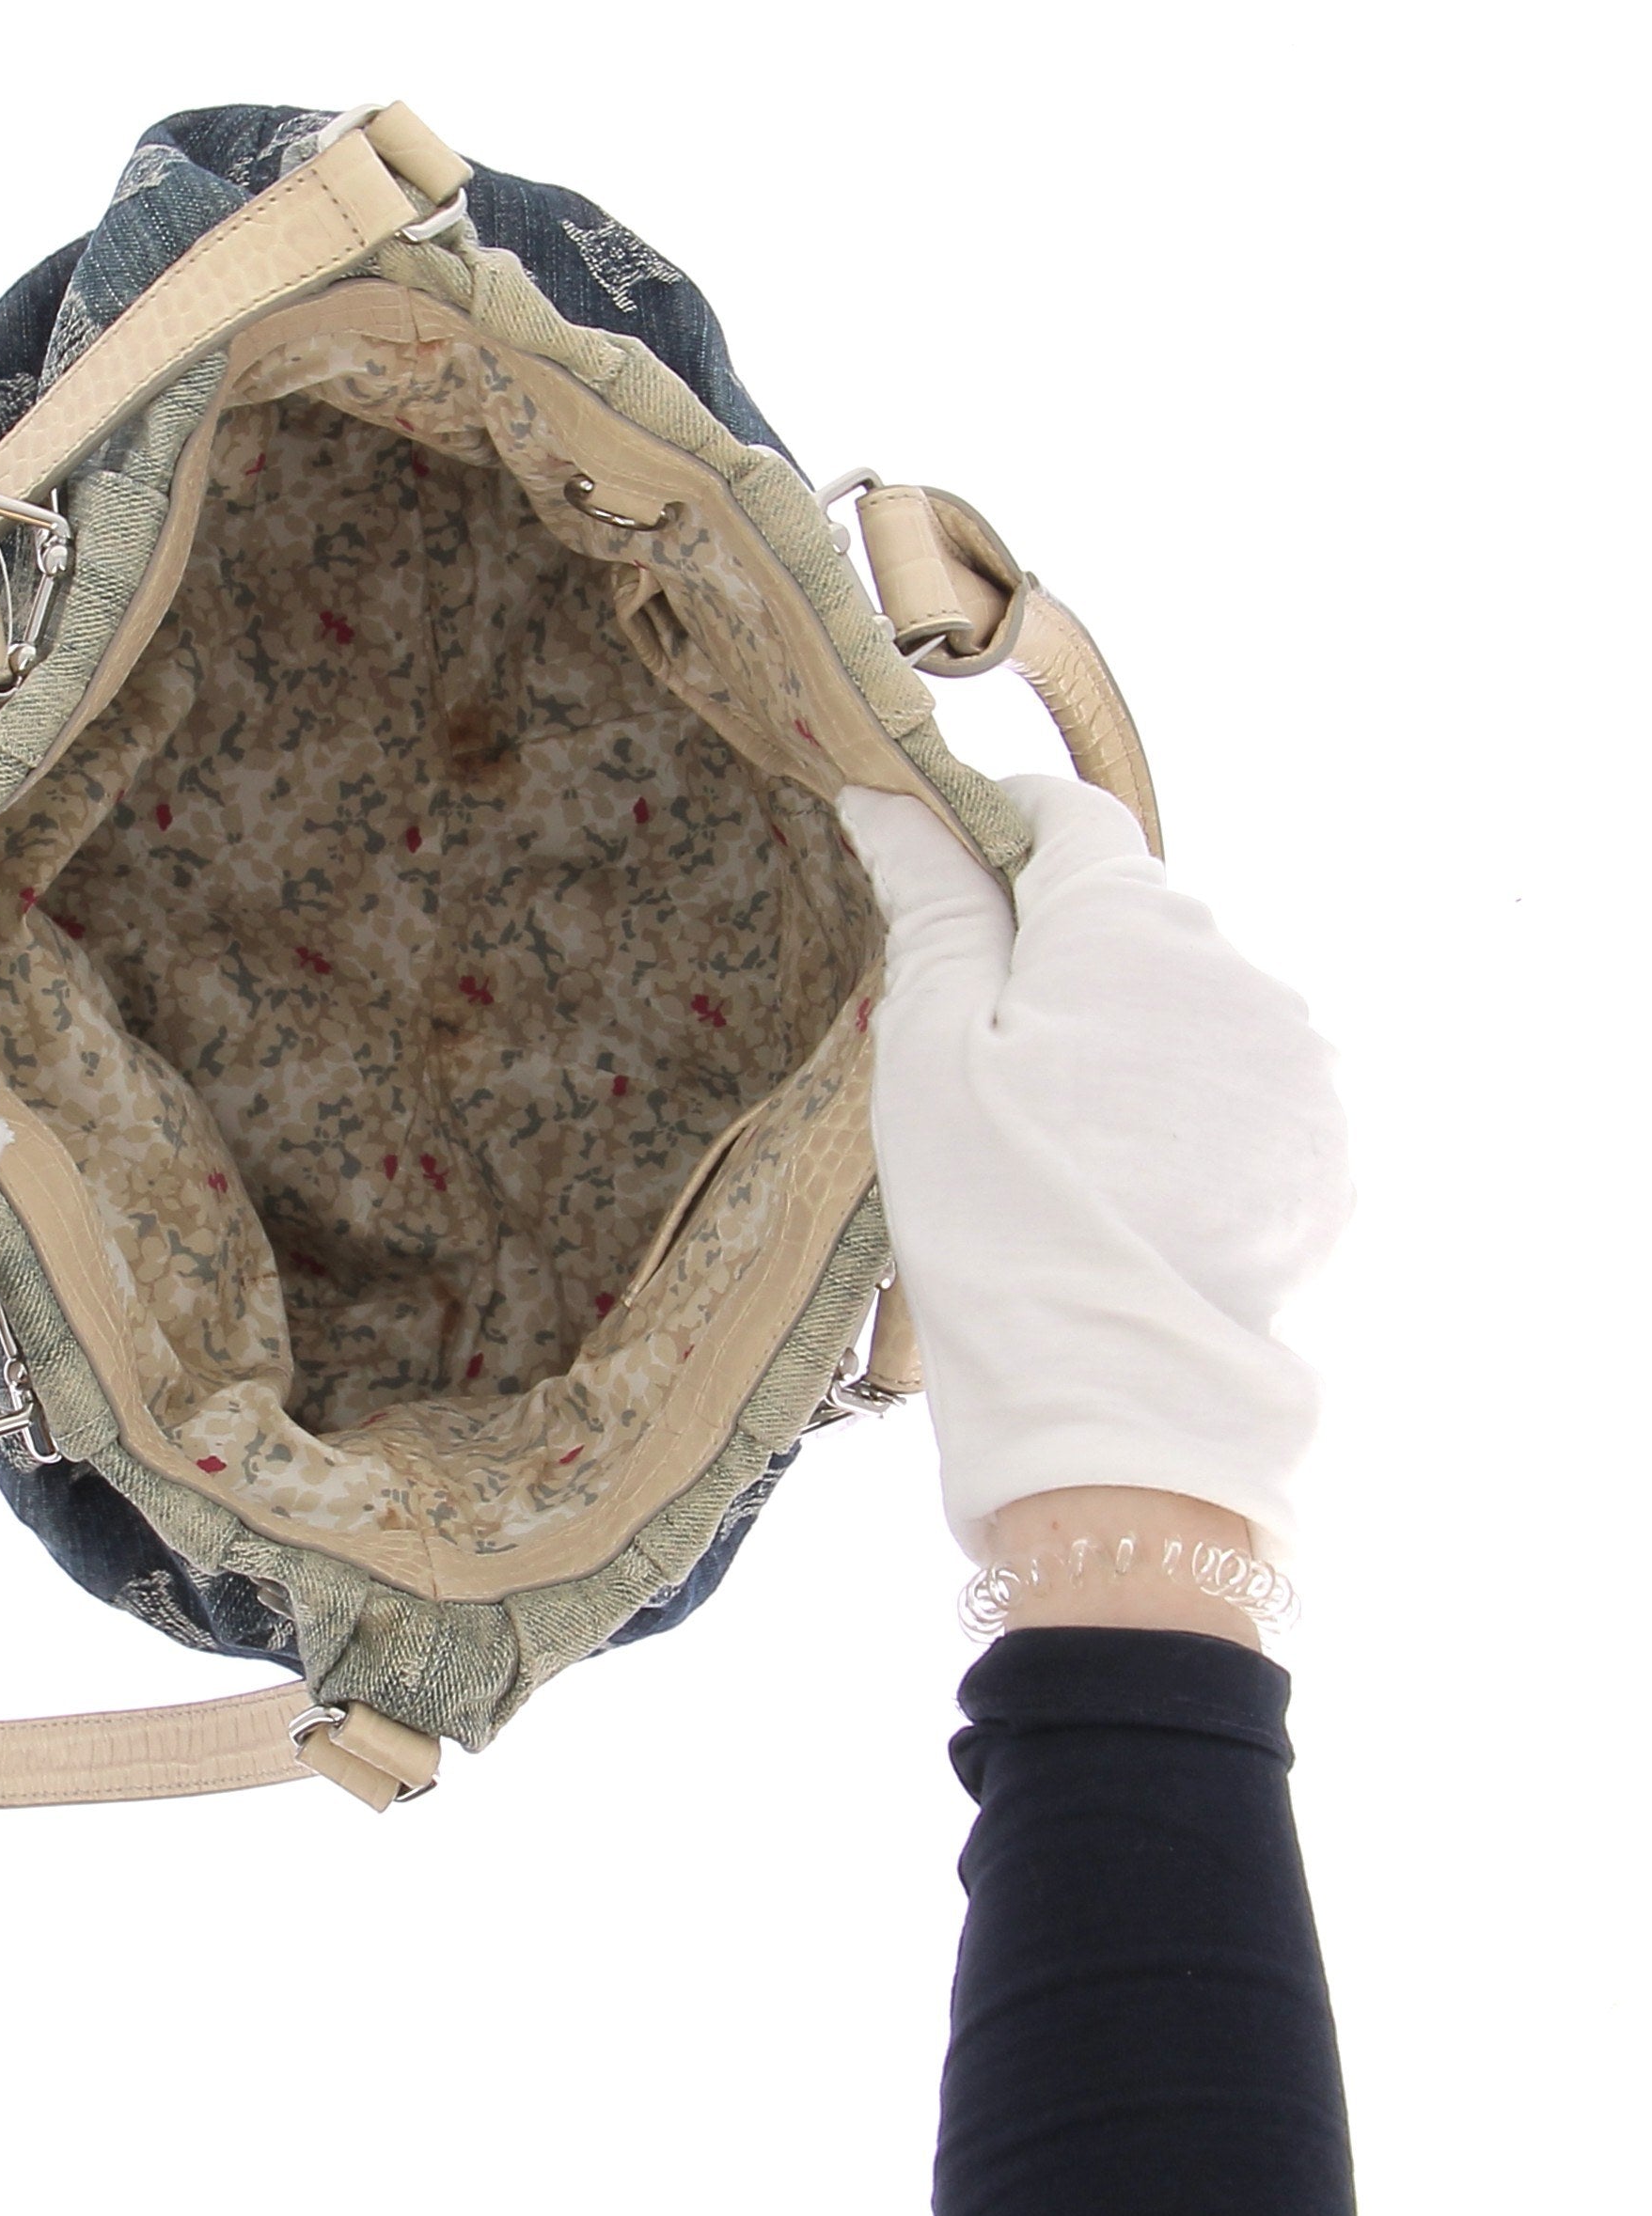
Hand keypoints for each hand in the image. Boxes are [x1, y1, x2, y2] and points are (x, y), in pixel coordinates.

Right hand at [834, 776, 1349, 1562]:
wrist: (1124, 1417)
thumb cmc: (998, 1222)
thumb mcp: (926, 1050)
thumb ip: (927, 903)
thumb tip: (892, 797)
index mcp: (1131, 931)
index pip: (1071, 815)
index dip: (998, 827)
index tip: (943, 874)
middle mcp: (1239, 970)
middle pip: (1132, 912)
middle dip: (1055, 948)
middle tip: (973, 1047)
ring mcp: (1297, 1062)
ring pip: (1188, 996)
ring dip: (1122, 1026)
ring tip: (1053, 1136)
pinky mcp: (1324, 1146)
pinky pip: (1238, 1078)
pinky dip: (1179, 1098)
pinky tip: (1123, 1181)